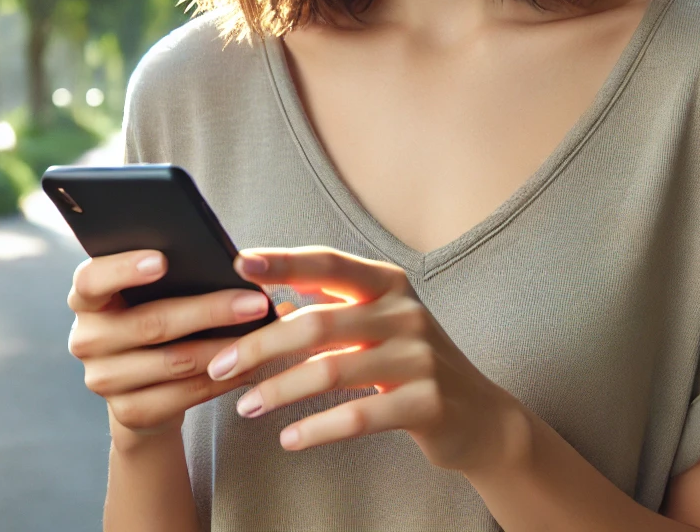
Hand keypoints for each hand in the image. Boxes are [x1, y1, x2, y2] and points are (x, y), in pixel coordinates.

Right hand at [66, 249, 271, 441]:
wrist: (143, 386)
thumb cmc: (156, 319)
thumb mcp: (151, 295)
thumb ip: (171, 276)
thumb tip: (232, 263)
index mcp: (87, 299)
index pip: (92, 280)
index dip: (124, 269)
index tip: (163, 259)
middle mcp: (86, 339)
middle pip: (150, 323)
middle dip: (210, 311)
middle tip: (255, 303)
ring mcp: (102, 379)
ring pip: (173, 362)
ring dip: (224, 349)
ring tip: (262, 336)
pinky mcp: (127, 412)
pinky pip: (182, 396)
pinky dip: (221, 381)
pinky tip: (249, 367)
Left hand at [206, 247, 521, 471]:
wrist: (480, 416)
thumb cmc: (410, 365)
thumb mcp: (378, 324)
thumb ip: (332, 306)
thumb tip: (266, 295)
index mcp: (388, 284)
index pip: (329, 264)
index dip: (284, 262)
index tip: (240, 263)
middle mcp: (405, 312)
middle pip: (317, 323)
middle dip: (260, 345)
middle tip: (219, 365)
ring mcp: (419, 357)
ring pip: (331, 371)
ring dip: (278, 390)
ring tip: (245, 405)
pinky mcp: (426, 402)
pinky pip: (359, 415)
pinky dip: (317, 428)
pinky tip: (289, 438)